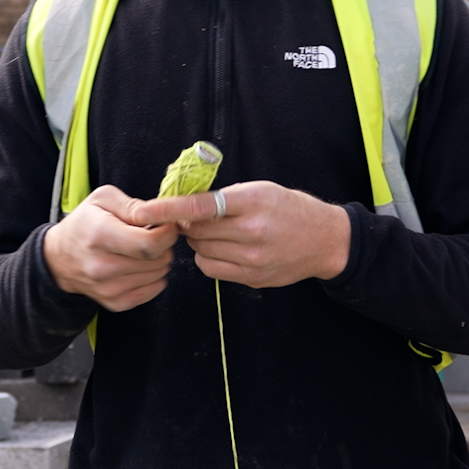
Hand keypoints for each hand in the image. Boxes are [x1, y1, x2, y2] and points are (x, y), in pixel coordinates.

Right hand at [42, 185, 179, 311]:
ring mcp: (108, 288)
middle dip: (163, 245)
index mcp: (100, 236)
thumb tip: (159, 216)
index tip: (164, 226)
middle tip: (152, 235)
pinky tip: (139, 266)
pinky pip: (152, 292)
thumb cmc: (84, 223)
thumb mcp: (103, 199)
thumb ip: (133, 206)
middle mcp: (102, 266)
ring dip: (158, 261)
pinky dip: (153, 278)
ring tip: (141, 250)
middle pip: (157, 260)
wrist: (59, 257)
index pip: (149, 244)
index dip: (166, 233)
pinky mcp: (114, 303)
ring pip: (158, 275)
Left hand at [127, 181, 350, 288]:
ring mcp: (253, 259)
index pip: (200, 206)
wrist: (325, 240)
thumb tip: (182, 207)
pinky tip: (223, 249)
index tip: (143, 210)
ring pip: (200, 251)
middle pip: (196, 231)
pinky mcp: (253, 278)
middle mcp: (253, 231)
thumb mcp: (260, 191)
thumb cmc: (289, 208)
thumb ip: (224, 198)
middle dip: (186, 224)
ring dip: (198, 242)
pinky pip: (212, 269)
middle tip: (194, 218)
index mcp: (253, 202)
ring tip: (216, 233)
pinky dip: (208, 258)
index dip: (168, 209)